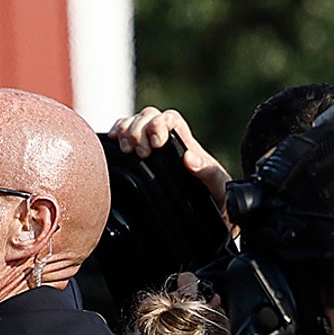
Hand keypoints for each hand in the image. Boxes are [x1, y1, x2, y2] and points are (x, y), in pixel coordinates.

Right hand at [108, 107, 232, 208]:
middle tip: (140, 152)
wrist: (208, 218)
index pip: (170, 119)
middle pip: (149, 116)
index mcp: (187, 145)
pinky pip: (124, 134)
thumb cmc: (215, 202)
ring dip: (126, 130)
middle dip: (140, 130)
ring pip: (135, 122)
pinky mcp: (137, 158)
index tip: (156, 143)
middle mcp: (168, 142)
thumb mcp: (219, 189)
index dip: (159, 124)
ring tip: (127, 150)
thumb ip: (209, 172)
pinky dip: (117, 132)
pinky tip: (115, 142)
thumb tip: (190, 157)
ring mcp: (151, 148)